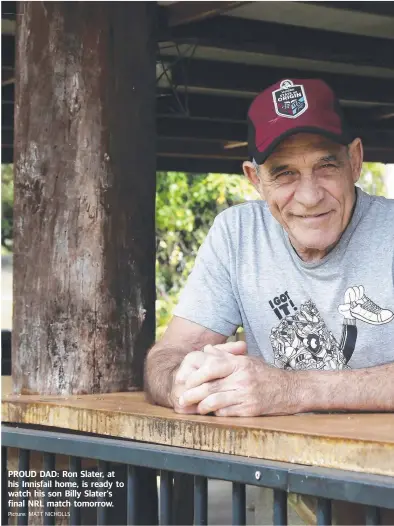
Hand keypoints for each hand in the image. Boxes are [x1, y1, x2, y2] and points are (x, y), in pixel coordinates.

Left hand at [179, 347, 294, 416]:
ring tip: (195, 408)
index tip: (186, 381)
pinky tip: (212, 413)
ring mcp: (247, 395)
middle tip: (181, 399)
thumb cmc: (265, 374)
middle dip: (193, 394)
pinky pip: (227, 413)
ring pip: (216, 401)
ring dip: (202, 406)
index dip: (196, 375)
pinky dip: (216, 413)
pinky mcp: (250, 410)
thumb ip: (224, 355)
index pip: (212, 367)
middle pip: (211, 386)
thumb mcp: (246, 360)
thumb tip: (206, 349)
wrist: (290, 390)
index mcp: (240, 364)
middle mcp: (242, 378)